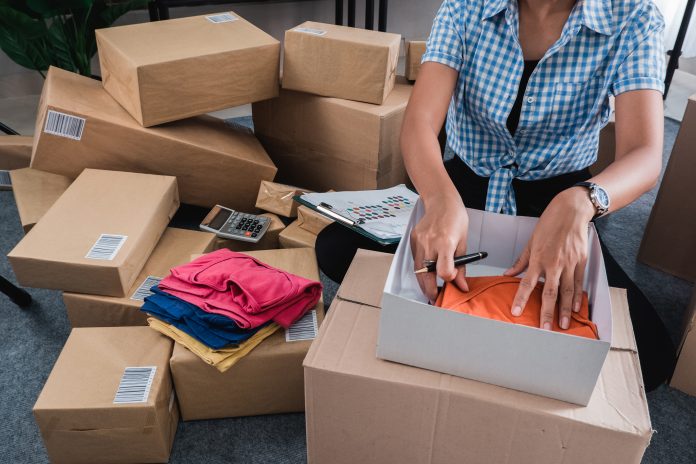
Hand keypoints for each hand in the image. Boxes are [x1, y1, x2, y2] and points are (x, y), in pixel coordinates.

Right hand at [410, 197, 468, 301]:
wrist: (441, 201)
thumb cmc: (455, 219)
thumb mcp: (463, 243)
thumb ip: (461, 266)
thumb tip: (461, 285)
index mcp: (445, 243)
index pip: (443, 271)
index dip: (447, 280)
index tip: (451, 281)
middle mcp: (430, 243)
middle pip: (426, 276)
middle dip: (430, 291)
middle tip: (436, 297)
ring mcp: (419, 241)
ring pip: (417, 271)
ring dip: (423, 282)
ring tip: (431, 288)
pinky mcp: (413, 240)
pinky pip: (415, 260)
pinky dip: (420, 268)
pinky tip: (427, 270)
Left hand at [504, 187, 594, 329]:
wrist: (571, 211)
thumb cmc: (549, 223)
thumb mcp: (531, 241)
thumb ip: (521, 260)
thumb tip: (508, 274)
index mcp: (538, 258)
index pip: (527, 283)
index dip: (521, 299)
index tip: (516, 312)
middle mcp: (554, 263)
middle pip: (549, 292)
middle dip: (547, 312)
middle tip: (545, 329)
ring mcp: (569, 263)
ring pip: (567, 291)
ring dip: (564, 310)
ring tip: (562, 325)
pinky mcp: (581, 261)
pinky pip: (579, 283)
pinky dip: (577, 297)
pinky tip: (575, 308)